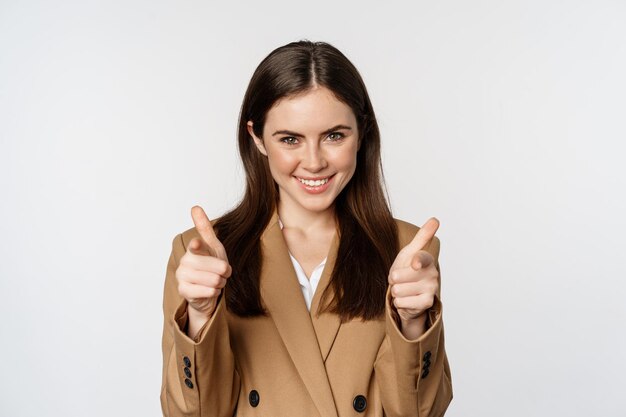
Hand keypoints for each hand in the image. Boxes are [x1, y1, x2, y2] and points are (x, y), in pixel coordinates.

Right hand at [176, 206, 230, 334]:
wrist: (207, 289)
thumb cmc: (212, 265)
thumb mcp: (213, 245)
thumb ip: (204, 228)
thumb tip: (195, 207)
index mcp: (194, 248)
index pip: (196, 246)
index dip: (198, 246)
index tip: (197, 244)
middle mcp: (185, 261)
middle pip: (219, 267)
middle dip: (225, 272)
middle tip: (221, 272)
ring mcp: (182, 276)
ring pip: (215, 280)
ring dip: (220, 283)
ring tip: (215, 281)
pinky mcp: (183, 291)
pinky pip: (209, 291)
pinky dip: (214, 292)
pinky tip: (209, 290)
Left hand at [388, 218, 439, 329]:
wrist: (410, 294)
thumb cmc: (408, 270)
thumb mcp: (410, 252)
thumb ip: (422, 236)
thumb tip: (435, 219)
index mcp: (427, 260)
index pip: (422, 259)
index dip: (417, 261)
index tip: (414, 264)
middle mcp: (432, 274)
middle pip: (398, 277)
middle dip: (393, 279)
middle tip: (400, 279)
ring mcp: (431, 289)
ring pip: (398, 290)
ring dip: (396, 291)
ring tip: (404, 289)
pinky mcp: (426, 303)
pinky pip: (401, 302)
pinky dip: (399, 302)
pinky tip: (407, 299)